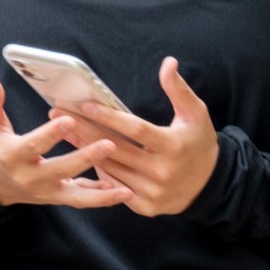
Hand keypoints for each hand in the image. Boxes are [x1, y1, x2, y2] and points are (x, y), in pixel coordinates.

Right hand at [0, 77, 131, 209]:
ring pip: (74, 195)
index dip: (50, 134)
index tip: (69, 120)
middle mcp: (29, 177)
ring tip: (126, 188)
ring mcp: (44, 190)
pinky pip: (80, 200)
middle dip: (85, 159)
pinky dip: (101, 198)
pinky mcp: (55, 198)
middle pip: (59, 169)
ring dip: (101, 193)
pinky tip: (123, 192)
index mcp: (12, 156)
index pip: (32, 145)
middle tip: (109, 144)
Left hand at [65, 58, 220, 217]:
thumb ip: (178, 89)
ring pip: (110, 169)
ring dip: (83, 150)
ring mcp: (153, 192)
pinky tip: (80, 157)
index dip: (110, 117)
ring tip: (63, 131)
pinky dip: (99, 173)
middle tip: (58, 114)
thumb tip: (168, 62)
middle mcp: (163, 171)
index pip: (136, 129)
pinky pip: (114, 188)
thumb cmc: (198, 142)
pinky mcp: (146, 206)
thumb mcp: (195, 114)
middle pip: (115, 149)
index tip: (85, 105)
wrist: (211, 184)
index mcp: (173, 146)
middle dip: (84, 130)